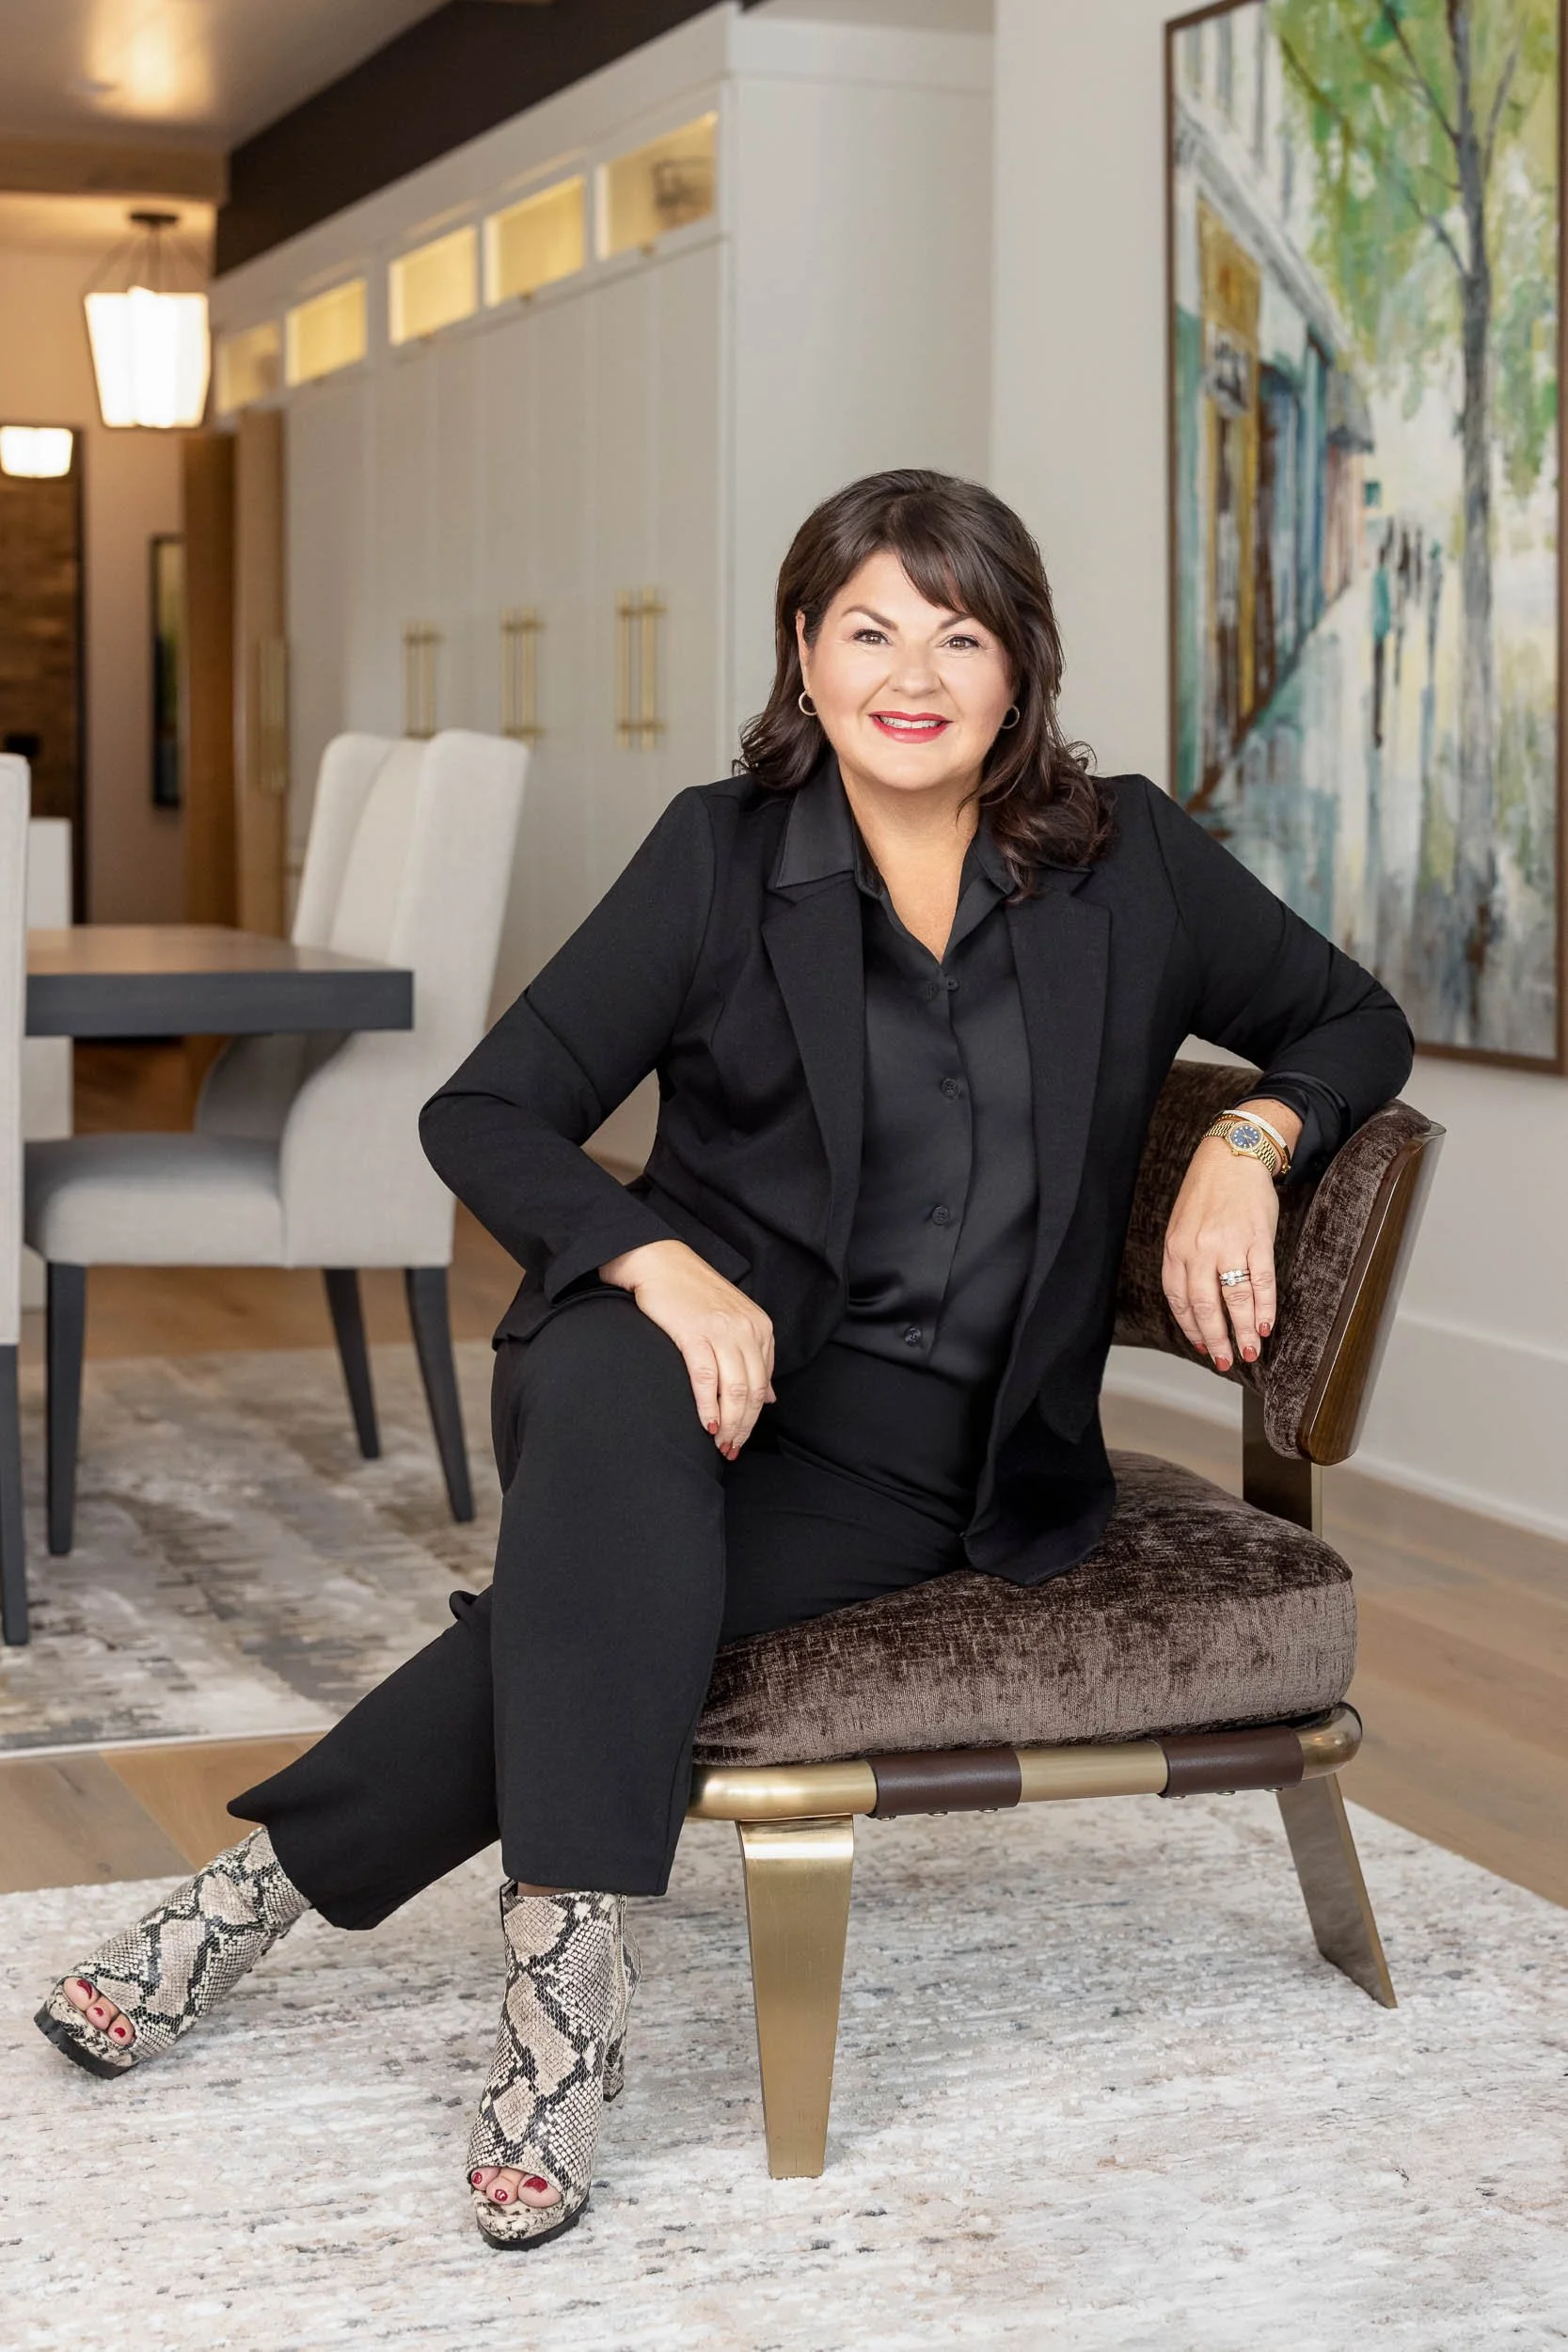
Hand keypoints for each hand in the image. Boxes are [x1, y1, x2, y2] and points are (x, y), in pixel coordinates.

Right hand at [598, 1239, 775, 1458]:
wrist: (659, 1262)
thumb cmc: (692, 1294)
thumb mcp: (734, 1321)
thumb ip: (754, 1357)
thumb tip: (770, 1397)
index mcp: (760, 1327)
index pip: (764, 1383)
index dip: (754, 1416)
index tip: (741, 1436)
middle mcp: (747, 1328)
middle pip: (753, 1391)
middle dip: (743, 1426)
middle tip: (731, 1449)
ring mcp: (722, 1330)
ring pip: (735, 1389)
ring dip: (729, 1423)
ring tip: (720, 1443)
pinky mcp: (694, 1333)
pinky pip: (707, 1378)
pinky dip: (708, 1405)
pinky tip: (705, 1423)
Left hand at [1162, 1102, 1296, 1371]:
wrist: (1233, 1154)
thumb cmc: (1208, 1192)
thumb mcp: (1183, 1225)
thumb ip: (1185, 1260)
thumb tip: (1196, 1301)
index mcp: (1176, 1248)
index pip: (1179, 1299)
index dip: (1191, 1327)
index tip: (1202, 1346)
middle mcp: (1198, 1250)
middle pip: (1205, 1306)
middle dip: (1216, 1339)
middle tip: (1226, 1361)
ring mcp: (1229, 1245)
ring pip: (1234, 1299)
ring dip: (1243, 1331)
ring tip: (1250, 1352)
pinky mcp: (1257, 1239)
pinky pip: (1261, 1281)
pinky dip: (1264, 1308)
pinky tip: (1267, 1325)